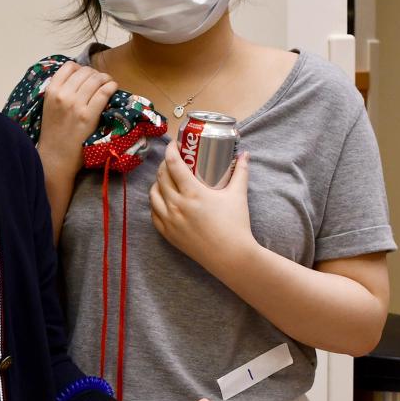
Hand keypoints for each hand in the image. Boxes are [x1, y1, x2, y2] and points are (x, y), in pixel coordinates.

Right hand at [36, 61, 118, 176]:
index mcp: (51, 91)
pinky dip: (111, 87)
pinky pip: (104, 92)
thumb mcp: (49, 107)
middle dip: (95, 74)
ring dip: (105, 78)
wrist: (55, 156)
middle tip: (100, 81)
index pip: (69, 66)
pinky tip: (113, 89)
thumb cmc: (53, 133)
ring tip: (108, 84)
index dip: (81, 68)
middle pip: (85, 72)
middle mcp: (63, 95)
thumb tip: (79, 77)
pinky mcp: (89, 116)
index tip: (86, 76)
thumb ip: (59, 91)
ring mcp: (76, 105)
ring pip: (96, 79)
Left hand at [150, 140, 255, 272]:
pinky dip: (155, 202)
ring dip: (157, 183)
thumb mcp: (238, 195)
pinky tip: (161, 199)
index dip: (170, 151)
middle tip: (172, 160)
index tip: (173, 144)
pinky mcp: (167, 234)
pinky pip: (153, 213)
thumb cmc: (236, 225)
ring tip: (165, 178)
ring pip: (153, 194)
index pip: (173, 165)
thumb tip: (245, 155)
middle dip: (164, 164)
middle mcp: (177, 205)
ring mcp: (170, 220)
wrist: (230, 256)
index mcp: (192, 193)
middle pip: (161, 177)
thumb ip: (241, 172)